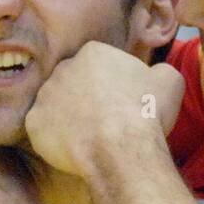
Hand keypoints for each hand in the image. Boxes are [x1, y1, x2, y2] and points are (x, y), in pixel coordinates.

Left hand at [24, 41, 183, 177]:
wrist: (121, 148)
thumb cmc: (146, 114)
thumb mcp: (169, 82)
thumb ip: (159, 72)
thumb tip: (155, 76)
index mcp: (93, 52)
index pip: (97, 65)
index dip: (109, 86)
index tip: (120, 103)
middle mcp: (63, 68)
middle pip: (73, 83)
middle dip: (85, 100)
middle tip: (103, 123)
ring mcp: (45, 95)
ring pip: (56, 106)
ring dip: (69, 119)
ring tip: (89, 139)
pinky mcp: (34, 124)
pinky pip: (43, 131)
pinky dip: (55, 140)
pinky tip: (74, 151)